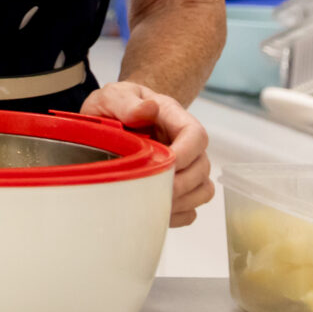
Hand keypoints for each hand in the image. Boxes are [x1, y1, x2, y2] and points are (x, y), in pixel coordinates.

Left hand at [83, 81, 213, 226]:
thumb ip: (127, 102)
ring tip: (153, 204)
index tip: (167, 166)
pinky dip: (177, 215)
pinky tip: (155, 212)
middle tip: (153, 191)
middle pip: (202, 167)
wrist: (110, 118)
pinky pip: (190, 209)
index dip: (187, 153)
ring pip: (202, 190)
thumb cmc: (115, 106)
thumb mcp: (113, 96)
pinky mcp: (177, 187)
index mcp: (172, 118)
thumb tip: (149, 108)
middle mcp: (185, 144)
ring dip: (182, 202)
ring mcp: (184, 167)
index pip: (196, 135)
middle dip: (181, 184)